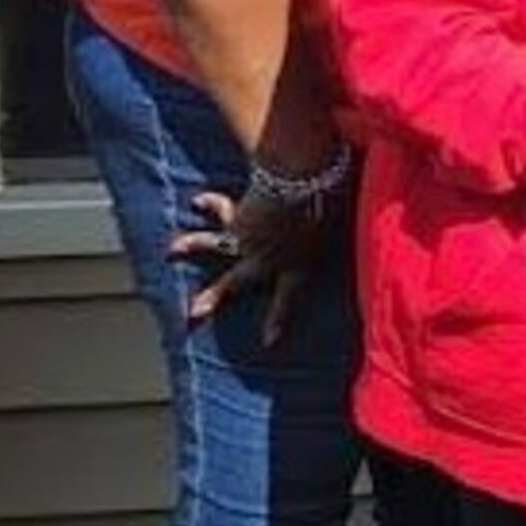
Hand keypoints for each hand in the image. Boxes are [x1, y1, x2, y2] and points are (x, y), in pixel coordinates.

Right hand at [173, 183, 336, 341]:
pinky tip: (198, 201)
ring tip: (173, 249)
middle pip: (234, 282)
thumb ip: (327, 239)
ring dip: (191, 245)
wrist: (301, 183)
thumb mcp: (334, 230)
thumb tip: (352, 237)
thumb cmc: (328, 205)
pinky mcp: (237, 217)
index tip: (267, 343)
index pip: (287, 300)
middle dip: (214, 296)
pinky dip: (209, 203)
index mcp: (295, 265)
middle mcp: (264, 257)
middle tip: (193, 312)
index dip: (276, 321)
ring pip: (212, 244)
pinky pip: (220, 208)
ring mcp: (245, 239)